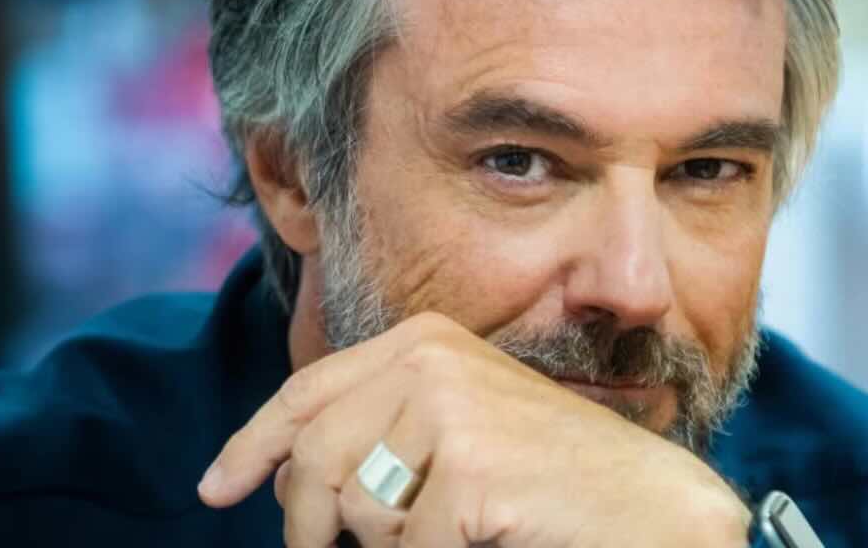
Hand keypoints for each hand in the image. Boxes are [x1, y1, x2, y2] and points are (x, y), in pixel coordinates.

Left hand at [197, 312, 750, 546]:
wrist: (651, 505)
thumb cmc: (554, 474)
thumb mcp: (462, 425)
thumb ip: (383, 426)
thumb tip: (290, 475)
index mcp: (425, 340)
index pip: (308, 392)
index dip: (253, 445)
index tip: (217, 488)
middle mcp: (429, 361)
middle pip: (312, 459)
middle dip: (307, 521)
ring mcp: (449, 412)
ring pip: (352, 511)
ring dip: (387, 543)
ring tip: (456, 525)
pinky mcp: (467, 472)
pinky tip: (486, 537)